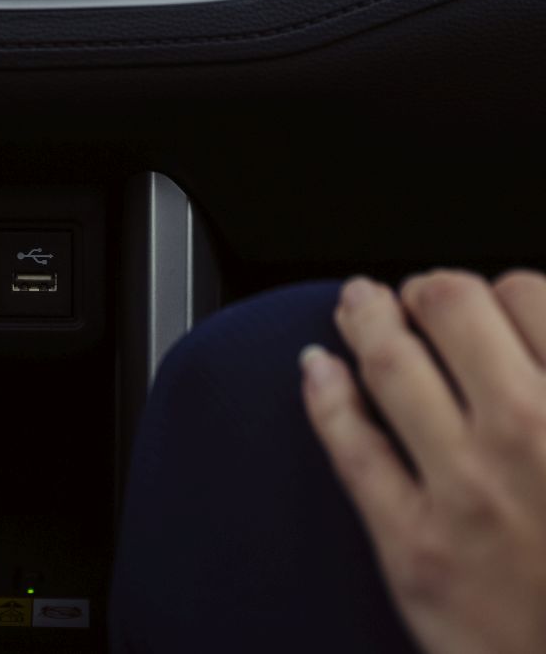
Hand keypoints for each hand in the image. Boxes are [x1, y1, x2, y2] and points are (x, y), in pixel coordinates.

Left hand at [302, 269, 545, 653]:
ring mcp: (467, 493)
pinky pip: (353, 450)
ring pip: (392, 365)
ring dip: (365, 319)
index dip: (499, 294)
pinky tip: (317, 369)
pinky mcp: (416, 550)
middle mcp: (529, 439)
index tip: (487, 304)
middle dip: (426, 291)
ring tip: (357, 305)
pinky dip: (326, 395)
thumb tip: (529, 336)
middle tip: (415, 296)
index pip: (527, 297)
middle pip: (450, 308)